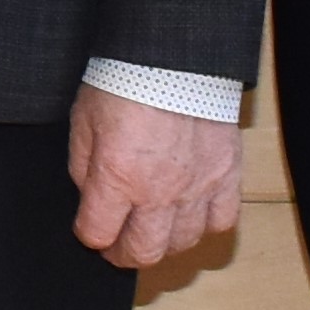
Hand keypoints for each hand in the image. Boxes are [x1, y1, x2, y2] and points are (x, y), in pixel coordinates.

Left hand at [66, 84, 241, 269]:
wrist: (174, 54)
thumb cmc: (125, 80)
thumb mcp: (83, 119)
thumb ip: (84, 166)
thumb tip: (90, 196)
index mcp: (117, 176)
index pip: (97, 233)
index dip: (89, 235)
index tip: (89, 229)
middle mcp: (158, 192)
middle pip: (142, 252)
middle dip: (123, 254)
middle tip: (118, 245)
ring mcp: (196, 187)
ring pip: (181, 243)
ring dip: (163, 242)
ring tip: (152, 228)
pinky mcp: (226, 175)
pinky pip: (221, 221)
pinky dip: (205, 225)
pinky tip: (191, 214)